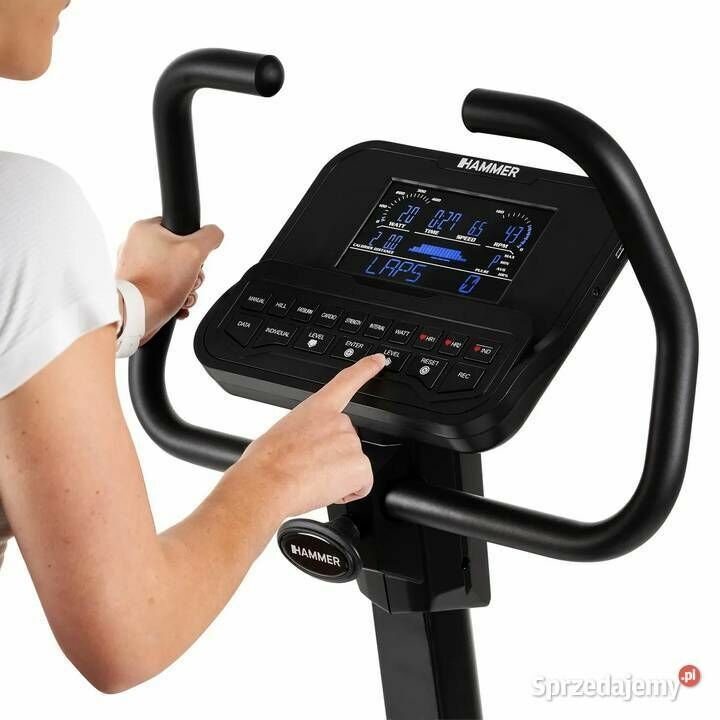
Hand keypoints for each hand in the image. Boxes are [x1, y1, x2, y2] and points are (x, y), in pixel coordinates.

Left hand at [116, 217, 223, 342]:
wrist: (135, 315)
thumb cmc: (158, 284)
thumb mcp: (195, 251)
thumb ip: (210, 237)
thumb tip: (215, 233)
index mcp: (145, 229)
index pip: (182, 229)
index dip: (195, 246)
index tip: (194, 260)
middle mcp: (136, 246)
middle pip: (180, 255)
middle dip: (192, 274)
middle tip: (189, 281)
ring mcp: (135, 267)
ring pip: (174, 274)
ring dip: (186, 288)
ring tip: (182, 296)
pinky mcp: (137, 286)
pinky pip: (163, 288)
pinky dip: (174, 298)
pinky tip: (177, 304)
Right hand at [235, 354, 386, 517]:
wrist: (265, 483)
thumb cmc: (265, 462)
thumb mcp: (283, 433)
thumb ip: (305, 432)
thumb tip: (303, 449)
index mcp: (318, 408)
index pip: (347, 381)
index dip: (366, 369)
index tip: (378, 361)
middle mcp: (339, 421)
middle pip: (346, 443)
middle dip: (332, 458)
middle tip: (309, 467)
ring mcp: (351, 442)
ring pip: (351, 466)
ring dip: (337, 476)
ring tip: (311, 478)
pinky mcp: (360, 465)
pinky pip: (361, 484)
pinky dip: (347, 491)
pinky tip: (325, 488)